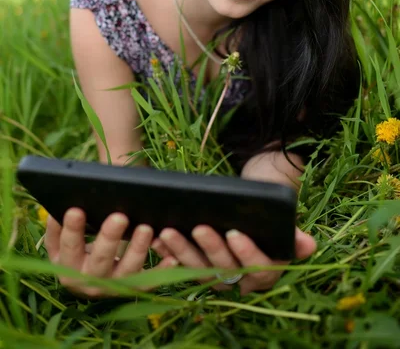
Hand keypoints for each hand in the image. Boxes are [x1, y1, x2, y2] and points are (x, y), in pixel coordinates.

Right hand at [45, 208, 177, 298]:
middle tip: (120, 216)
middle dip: (109, 237)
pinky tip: (172, 259)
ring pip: (127, 271)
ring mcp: (111, 287)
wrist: (88, 275)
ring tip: (146, 228)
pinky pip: (149, 281)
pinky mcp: (132, 289)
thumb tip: (64, 199)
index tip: (76, 210)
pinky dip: (161, 271)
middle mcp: (87, 280)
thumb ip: (63, 220)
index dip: (72, 229)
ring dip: (138, 250)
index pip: (68, 246)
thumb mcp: (65, 234)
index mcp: (66, 265)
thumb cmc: (78, 243)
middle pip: (99, 259)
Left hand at [151, 225, 315, 295]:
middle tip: (198, 226)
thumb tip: (309, 245)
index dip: (247, 253)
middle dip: (210, 247)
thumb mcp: (280, 218)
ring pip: (197, 268)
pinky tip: (154, 237)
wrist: (250, 209)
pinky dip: (165, 252)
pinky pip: (177, 264)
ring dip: (181, 250)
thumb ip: (291, 234)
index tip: (236, 233)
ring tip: (167, 231)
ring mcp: (214, 274)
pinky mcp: (194, 267)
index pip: (259, 268)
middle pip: (224, 268)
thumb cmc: (267, 213)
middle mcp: (240, 278)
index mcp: (266, 269)